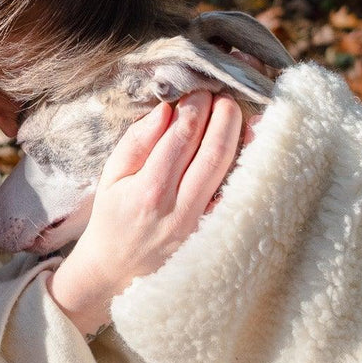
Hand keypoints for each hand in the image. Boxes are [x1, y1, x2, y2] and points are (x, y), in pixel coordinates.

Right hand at [47, 90, 243, 334]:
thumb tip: (166, 109)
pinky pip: (236, 195)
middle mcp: (178, 209)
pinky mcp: (213, 235)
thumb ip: (137, 141)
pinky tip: (251, 145)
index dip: (195, 108)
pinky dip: (247, 168)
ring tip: (237, 111)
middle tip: (224, 94)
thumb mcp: (110, 176)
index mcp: (148, 191)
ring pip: (230, 172)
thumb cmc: (112, 218)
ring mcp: (200, 225)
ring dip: (239, 136)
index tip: (200, 90)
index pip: (180, 137)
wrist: (115, 272)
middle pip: (213, 152)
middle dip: (224, 116)